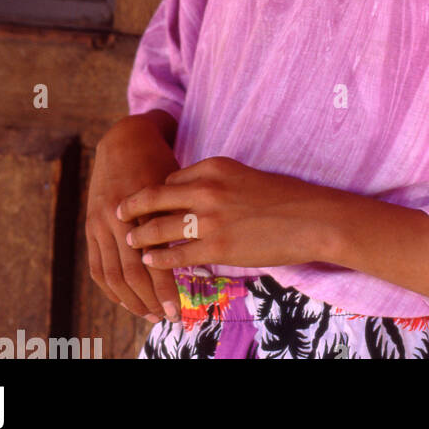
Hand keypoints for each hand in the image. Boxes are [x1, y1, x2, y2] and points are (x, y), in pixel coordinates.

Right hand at [86, 113, 182, 324]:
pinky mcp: (90, 225)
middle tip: (165, 319)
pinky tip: (123, 301)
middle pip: (131, 272)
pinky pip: (96, 265)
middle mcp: (118, 216)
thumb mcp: (176, 182)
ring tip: (147, 315)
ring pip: (111, 273)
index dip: (164, 289)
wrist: (125, 140)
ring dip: (128, 299)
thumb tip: (202, 253)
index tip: (177, 312)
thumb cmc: (161, 162)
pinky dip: (108, 287)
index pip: (154, 259)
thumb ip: (182, 214)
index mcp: (144, 206)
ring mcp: (99, 222)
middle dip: (147, 300)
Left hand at [118, 156, 338, 270]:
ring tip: (130, 241)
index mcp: (215, 166)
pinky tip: (150, 262)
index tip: (145, 199)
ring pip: (159, 228)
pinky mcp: (216, 247)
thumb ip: (218, 183)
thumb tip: (196, 196)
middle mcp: (207, 188)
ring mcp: (209, 219)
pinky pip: (176, 255)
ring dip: (141, 236)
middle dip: (133, 206)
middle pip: (155, 197)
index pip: (172, 178)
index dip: (156, 192)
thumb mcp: (245, 176)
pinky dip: (158, 260)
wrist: (310, 218)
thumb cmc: (284, 197)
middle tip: (118, 212)